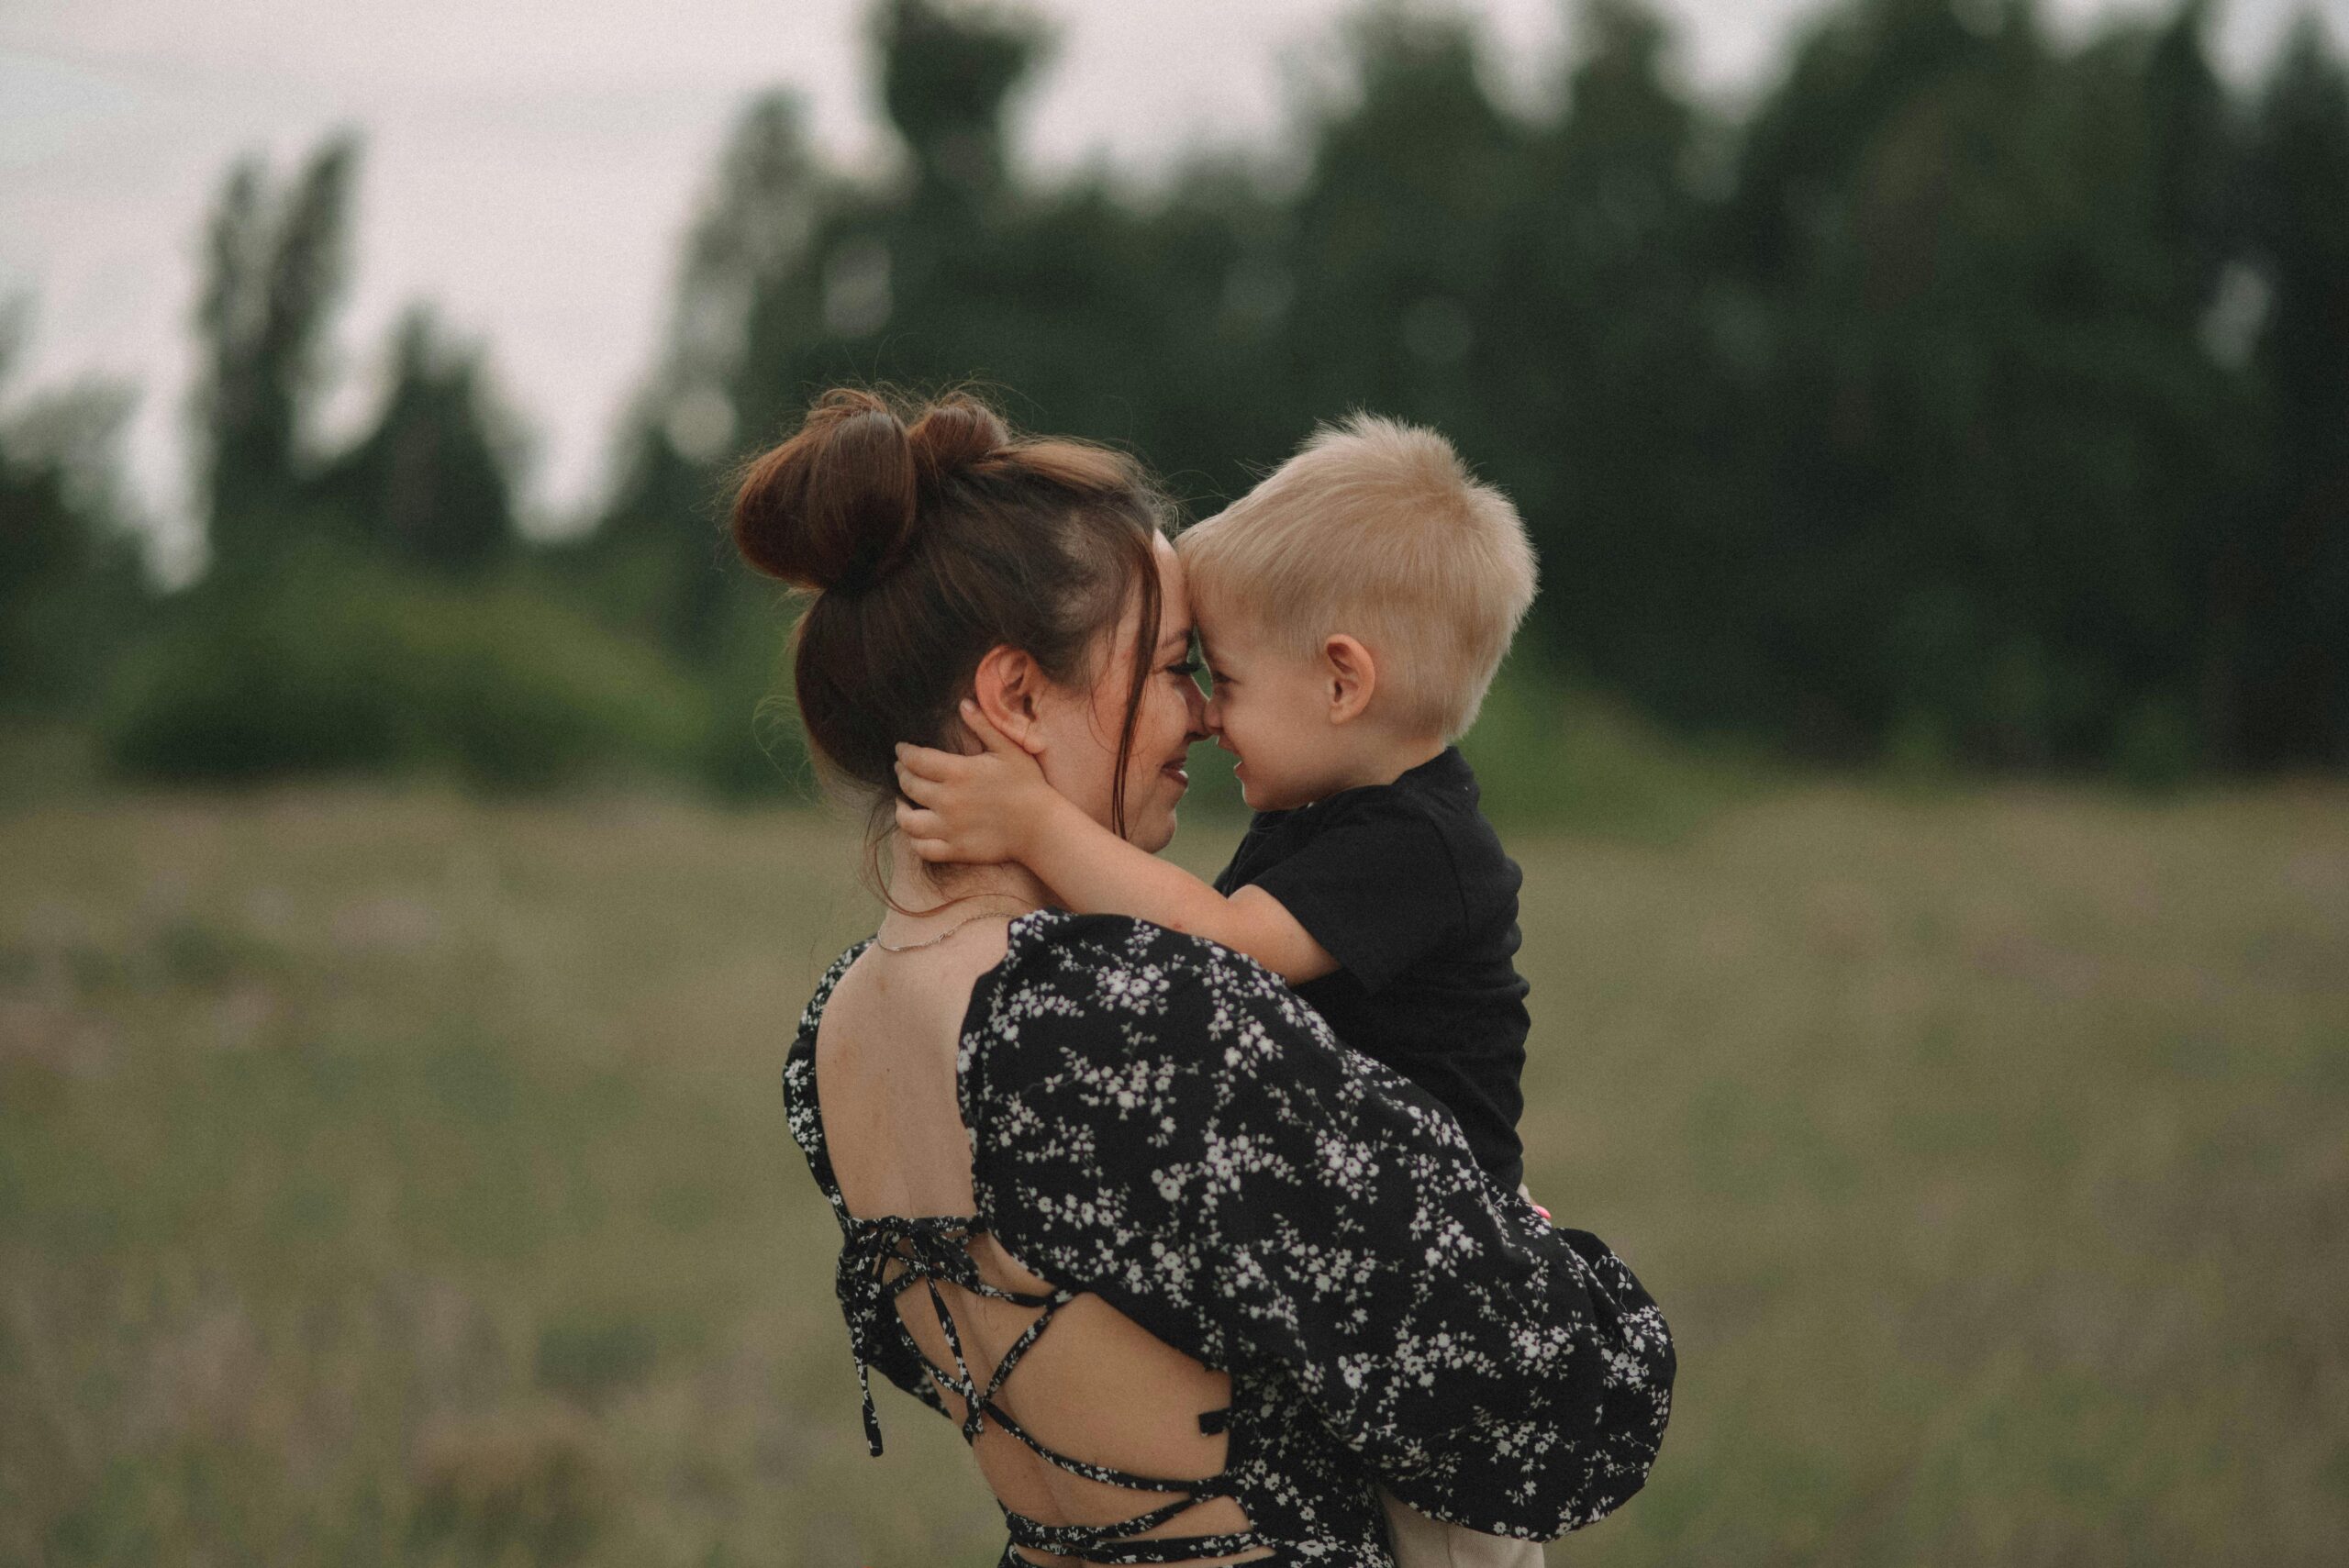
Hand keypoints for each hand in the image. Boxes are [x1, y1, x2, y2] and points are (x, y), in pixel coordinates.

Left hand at [894, 700, 1054, 864]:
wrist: (1041, 826)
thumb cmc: (1028, 784)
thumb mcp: (1009, 749)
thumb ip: (983, 725)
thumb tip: (962, 704)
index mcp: (958, 772)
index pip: (916, 759)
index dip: (904, 752)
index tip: (901, 749)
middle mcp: (947, 800)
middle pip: (908, 785)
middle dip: (901, 774)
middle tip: (902, 769)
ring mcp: (949, 828)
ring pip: (907, 821)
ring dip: (900, 809)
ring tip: (901, 802)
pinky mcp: (955, 849)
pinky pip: (922, 848)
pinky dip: (913, 839)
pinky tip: (916, 830)